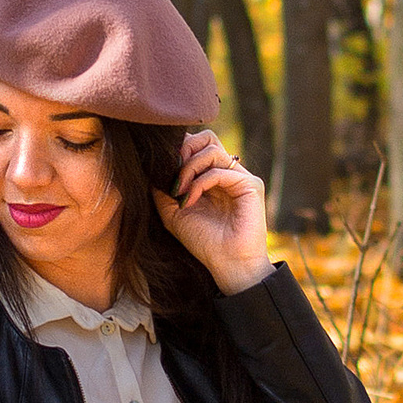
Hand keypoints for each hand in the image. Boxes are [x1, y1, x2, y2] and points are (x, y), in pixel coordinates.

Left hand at [155, 128, 272, 295]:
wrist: (228, 265)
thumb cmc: (203, 242)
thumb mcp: (173, 212)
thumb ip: (163, 189)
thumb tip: (151, 167)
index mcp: (212, 177)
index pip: (197, 145)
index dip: (179, 149)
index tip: (162, 168)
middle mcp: (227, 173)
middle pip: (207, 138)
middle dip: (185, 149)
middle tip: (172, 171)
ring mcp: (240, 177)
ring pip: (212, 150)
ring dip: (189, 167)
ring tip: (179, 190)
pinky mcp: (251, 185)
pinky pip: (220, 170)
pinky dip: (200, 182)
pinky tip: (190, 199)